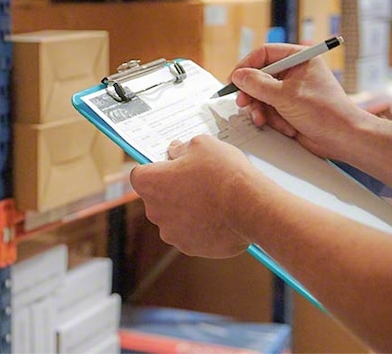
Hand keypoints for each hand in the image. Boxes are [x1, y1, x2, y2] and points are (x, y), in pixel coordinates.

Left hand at [129, 135, 256, 257]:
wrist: (250, 207)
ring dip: (187, 210)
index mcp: (150, 183)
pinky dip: (200, 227)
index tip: (172, 166)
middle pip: (158, 197)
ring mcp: (171, 232)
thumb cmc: (223, 173)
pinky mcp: (189, 247)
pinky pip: (190, 234)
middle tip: (197, 181)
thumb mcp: (202, 144)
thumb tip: (175, 151)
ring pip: (174, 217)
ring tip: (212, 200)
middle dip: (173, 190)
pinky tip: (219, 217)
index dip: (157, 169)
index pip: (141, 175)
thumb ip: (182, 148)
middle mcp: (154, 211)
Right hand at [230, 43, 366, 161]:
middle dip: (251, 92)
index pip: (265, 54)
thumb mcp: (286, 96)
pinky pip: (268, 109)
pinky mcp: (289, 108)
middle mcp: (295, 72)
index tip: (234, 78)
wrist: (343, 138)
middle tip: (243, 102)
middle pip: (260, 76)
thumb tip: (238, 76)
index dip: (246, 65)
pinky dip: (269, 118)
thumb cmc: (325, 112)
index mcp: (300, 59)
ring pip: (261, 95)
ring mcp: (291, 91)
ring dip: (260, 108)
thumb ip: (258, 84)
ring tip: (262, 118)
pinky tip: (278, 125)